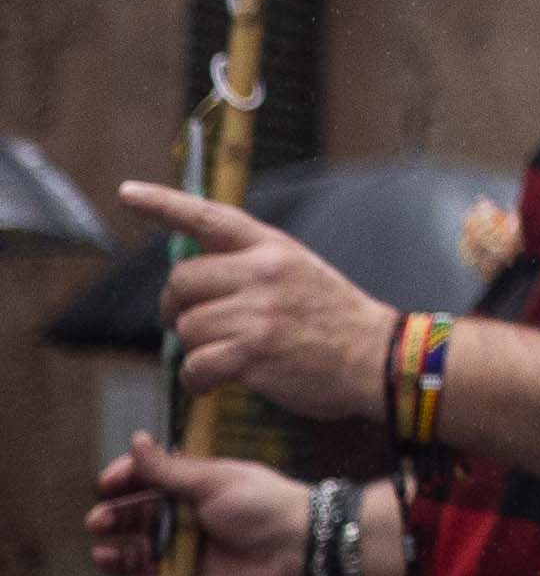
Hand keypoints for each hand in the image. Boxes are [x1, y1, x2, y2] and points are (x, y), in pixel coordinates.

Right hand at [88, 438, 304, 575]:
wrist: (298, 548)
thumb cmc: (263, 505)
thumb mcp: (214, 481)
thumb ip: (170, 469)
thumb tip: (136, 439)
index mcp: (192, 487)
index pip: (146, 480)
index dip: (123, 481)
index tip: (106, 484)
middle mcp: (183, 519)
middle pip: (133, 519)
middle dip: (112, 519)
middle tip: (99, 522)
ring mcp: (182, 553)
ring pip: (134, 556)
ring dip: (114, 556)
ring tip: (106, 554)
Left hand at [118, 183, 394, 424]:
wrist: (377, 358)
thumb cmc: (333, 320)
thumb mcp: (298, 272)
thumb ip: (248, 268)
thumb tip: (188, 284)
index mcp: (273, 247)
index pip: (209, 218)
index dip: (163, 205)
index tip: (127, 193)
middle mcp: (264, 271)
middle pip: (180, 281)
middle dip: (177, 309)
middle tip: (197, 327)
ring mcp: (259, 311)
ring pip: (186, 328)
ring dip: (195, 351)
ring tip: (226, 358)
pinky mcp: (253, 351)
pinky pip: (194, 365)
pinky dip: (199, 381)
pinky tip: (219, 382)